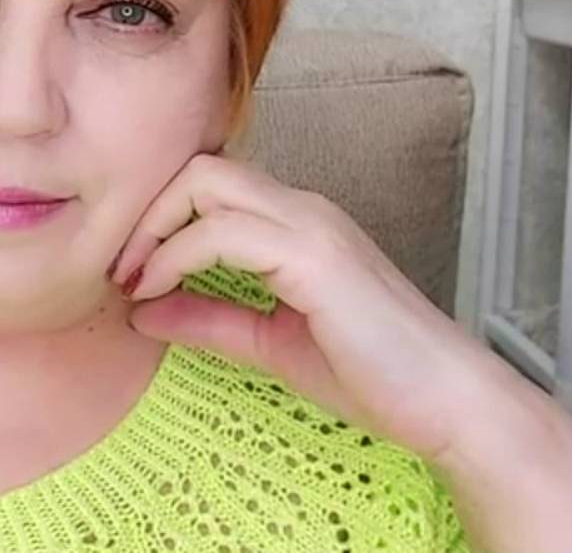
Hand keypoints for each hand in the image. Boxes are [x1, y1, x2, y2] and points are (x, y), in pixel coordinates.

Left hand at [108, 152, 501, 463]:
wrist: (448, 403)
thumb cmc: (375, 375)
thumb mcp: (269, 344)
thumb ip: (209, 321)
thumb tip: (141, 311)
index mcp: (296, 223)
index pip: (209, 184)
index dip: (158, 218)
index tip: (129, 272)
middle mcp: (304, 209)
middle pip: (201, 168)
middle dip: (147, 211)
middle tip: (122, 268)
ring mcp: (312, 226)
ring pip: (207, 183)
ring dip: (154, 230)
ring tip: (133, 281)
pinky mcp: (315, 257)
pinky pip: (223, 232)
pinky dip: (177, 256)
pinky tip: (160, 291)